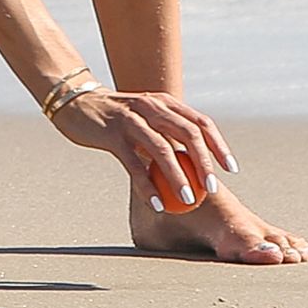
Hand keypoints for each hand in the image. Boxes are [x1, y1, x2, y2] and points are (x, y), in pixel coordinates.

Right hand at [51, 86, 238, 208]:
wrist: (77, 103)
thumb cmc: (117, 119)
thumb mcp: (146, 121)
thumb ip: (167, 136)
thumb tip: (194, 167)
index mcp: (165, 102)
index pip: (200, 122)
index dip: (219, 146)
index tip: (231, 169)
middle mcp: (152, 106)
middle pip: (188, 133)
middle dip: (204, 163)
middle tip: (213, 189)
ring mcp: (132, 118)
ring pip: (162, 149)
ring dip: (178, 177)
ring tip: (189, 200)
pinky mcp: (112, 133)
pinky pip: (134, 163)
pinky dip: (147, 185)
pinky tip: (156, 204)